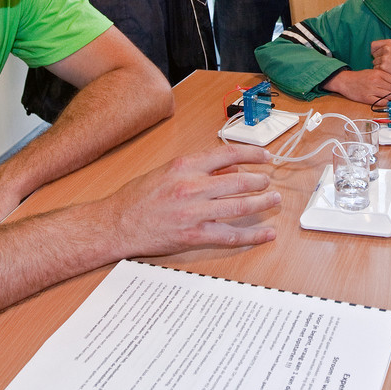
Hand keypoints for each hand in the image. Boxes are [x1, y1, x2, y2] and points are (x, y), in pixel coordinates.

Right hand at [104, 145, 280, 255]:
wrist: (116, 224)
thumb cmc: (137, 197)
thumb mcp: (167, 171)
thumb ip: (199, 169)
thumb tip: (229, 168)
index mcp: (185, 166)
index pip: (228, 154)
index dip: (252, 154)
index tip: (265, 157)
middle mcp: (192, 187)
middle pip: (240, 181)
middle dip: (261, 181)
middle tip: (270, 182)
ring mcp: (194, 212)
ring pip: (240, 206)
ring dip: (262, 203)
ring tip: (274, 200)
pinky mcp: (194, 236)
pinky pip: (231, 235)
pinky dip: (253, 235)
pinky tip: (267, 233)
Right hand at [322, 68, 390, 104]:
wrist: (345, 81)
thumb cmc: (359, 77)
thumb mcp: (372, 71)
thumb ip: (382, 76)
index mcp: (378, 73)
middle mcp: (376, 81)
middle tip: (389, 93)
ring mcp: (372, 90)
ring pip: (389, 96)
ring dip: (390, 99)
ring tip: (387, 98)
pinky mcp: (367, 98)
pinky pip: (382, 102)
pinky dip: (384, 103)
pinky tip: (382, 101)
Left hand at [370, 39, 390, 84]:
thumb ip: (385, 46)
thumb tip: (373, 50)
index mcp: (389, 42)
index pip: (373, 45)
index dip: (374, 50)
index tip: (378, 54)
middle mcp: (386, 48)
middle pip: (374, 54)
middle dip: (378, 58)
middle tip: (388, 62)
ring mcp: (384, 57)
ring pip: (374, 62)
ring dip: (379, 65)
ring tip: (389, 66)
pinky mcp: (383, 66)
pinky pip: (376, 68)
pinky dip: (380, 70)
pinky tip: (388, 70)